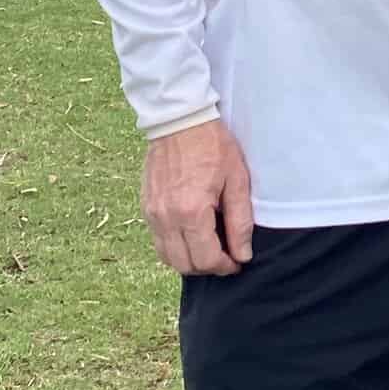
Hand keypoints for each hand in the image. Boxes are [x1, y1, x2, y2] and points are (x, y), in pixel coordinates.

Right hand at [142, 119, 253, 274]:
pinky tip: (192, 236)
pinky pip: (158, 242)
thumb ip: (240, 221)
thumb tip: (242, 254)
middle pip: (184, 265)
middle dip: (207, 267)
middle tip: (226, 257)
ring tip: (210, 248)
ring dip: (189, 261)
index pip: (206, 259)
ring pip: (167, 257)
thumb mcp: (236, 180)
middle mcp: (166, 218)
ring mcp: (152, 214)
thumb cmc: (213, 146)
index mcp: (191, 212)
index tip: (237, 262)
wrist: (180, 121)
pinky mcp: (146, 208)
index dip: (224, 266)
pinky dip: (175, 248)